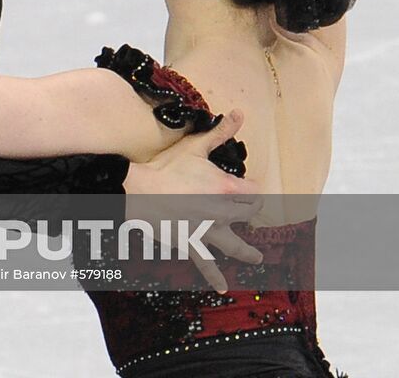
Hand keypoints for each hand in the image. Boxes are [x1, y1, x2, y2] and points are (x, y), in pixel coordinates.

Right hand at [125, 109, 263, 291]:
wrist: (141, 192)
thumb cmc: (167, 167)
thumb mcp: (196, 147)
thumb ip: (221, 132)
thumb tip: (239, 112)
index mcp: (226, 189)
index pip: (254, 193)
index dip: (255, 190)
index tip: (253, 189)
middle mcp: (222, 213)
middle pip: (247, 216)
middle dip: (250, 213)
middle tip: (252, 214)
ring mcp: (207, 231)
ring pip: (235, 245)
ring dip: (248, 252)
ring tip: (258, 258)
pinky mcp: (192, 244)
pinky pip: (206, 264)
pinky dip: (214, 277)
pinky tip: (221, 287)